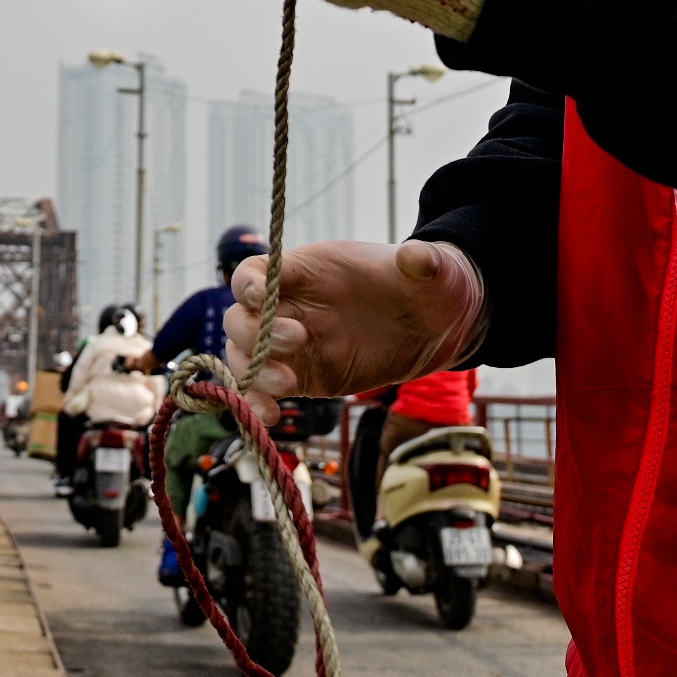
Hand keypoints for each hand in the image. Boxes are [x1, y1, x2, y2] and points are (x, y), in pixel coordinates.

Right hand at [217, 239, 485, 425]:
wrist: (437, 325)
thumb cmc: (427, 286)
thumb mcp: (432, 270)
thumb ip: (423, 262)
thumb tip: (419, 258)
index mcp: (307, 270)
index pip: (255, 271)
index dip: (248, 284)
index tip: (261, 298)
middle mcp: (290, 306)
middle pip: (240, 318)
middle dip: (256, 333)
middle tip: (299, 342)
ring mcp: (293, 345)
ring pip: (243, 357)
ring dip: (252, 373)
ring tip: (288, 386)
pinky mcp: (305, 377)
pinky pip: (264, 390)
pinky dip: (256, 404)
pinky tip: (271, 418)